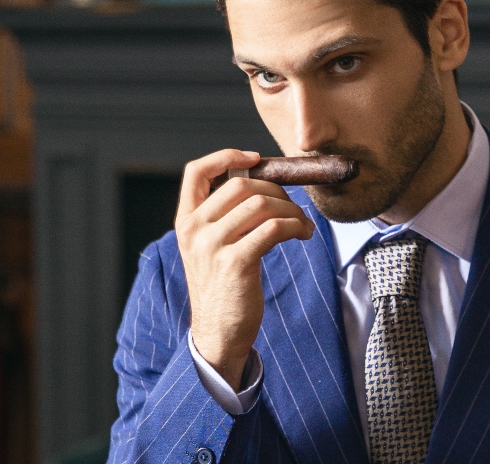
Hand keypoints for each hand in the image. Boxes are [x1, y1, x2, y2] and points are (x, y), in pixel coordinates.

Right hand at [175, 149, 315, 388]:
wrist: (218, 334)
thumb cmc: (222, 286)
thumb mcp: (209, 247)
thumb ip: (223, 217)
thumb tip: (262, 184)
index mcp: (186, 221)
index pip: (195, 171)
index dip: (226, 156)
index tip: (255, 158)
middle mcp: (194, 230)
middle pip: (241, 185)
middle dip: (275, 189)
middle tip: (293, 205)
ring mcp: (213, 247)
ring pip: (261, 204)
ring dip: (291, 210)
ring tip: (303, 224)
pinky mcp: (236, 263)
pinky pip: (274, 228)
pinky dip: (296, 226)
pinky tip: (303, 234)